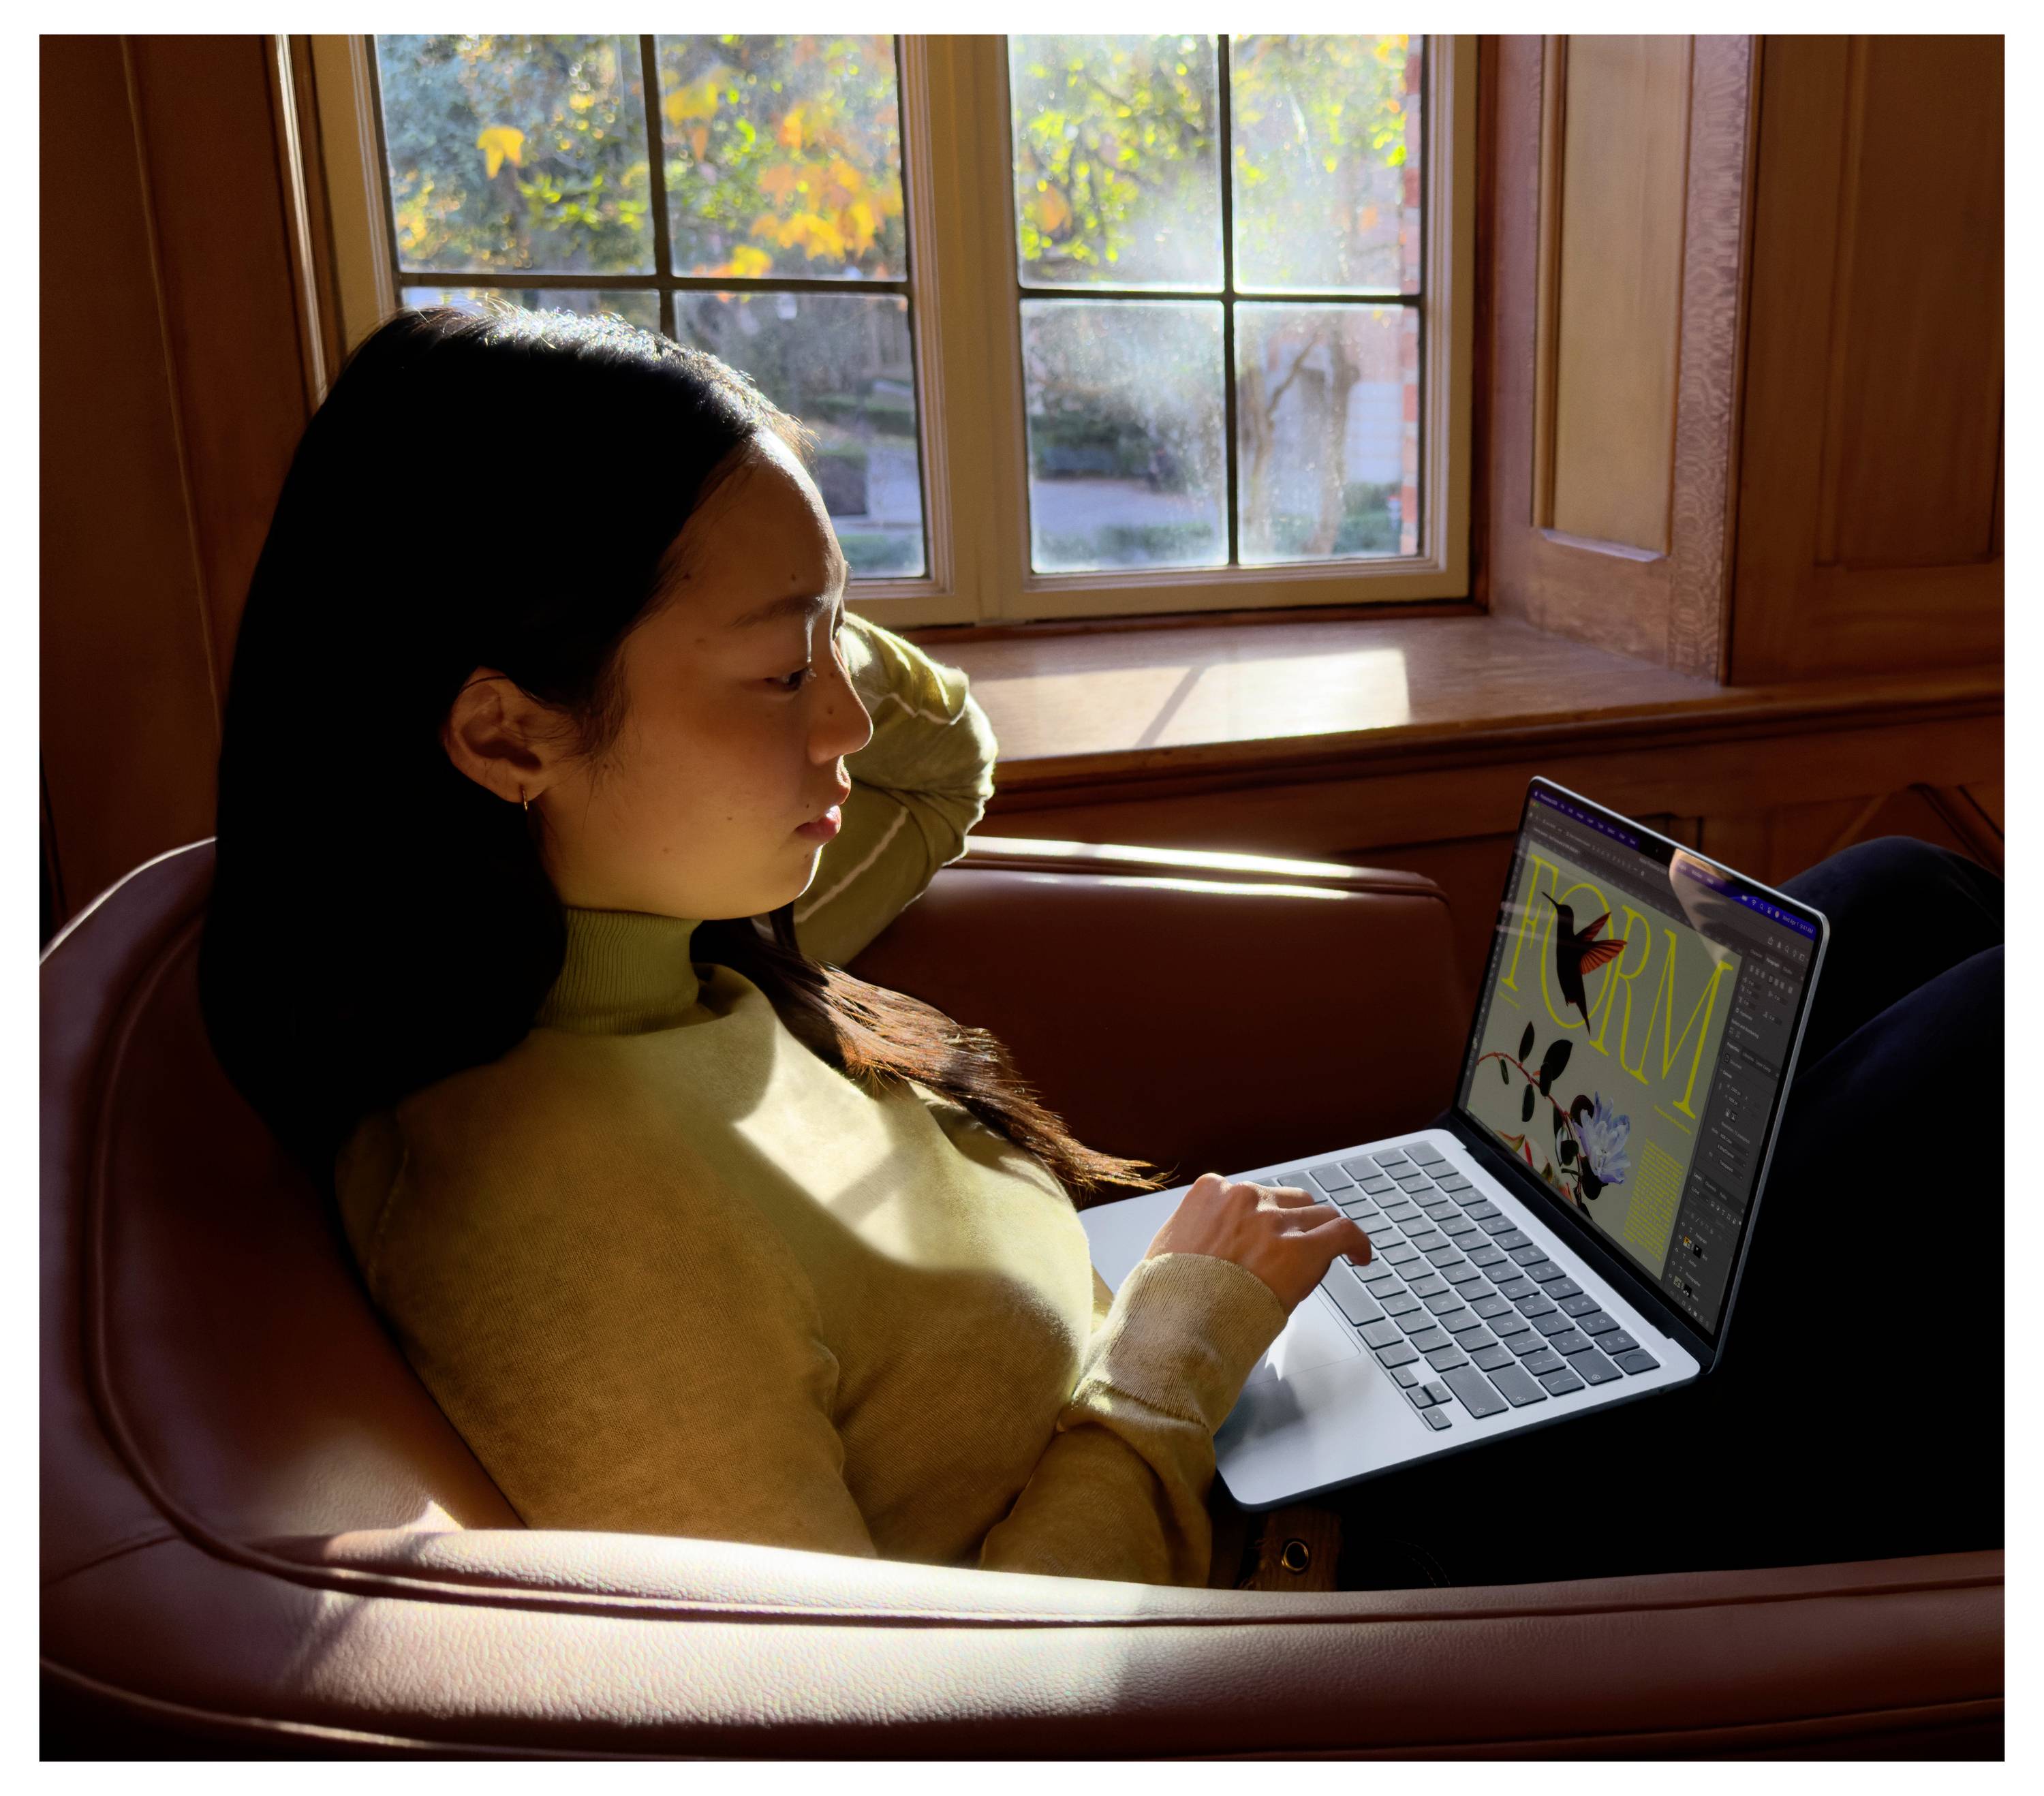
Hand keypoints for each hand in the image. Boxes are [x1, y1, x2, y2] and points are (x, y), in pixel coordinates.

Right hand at [1141, 1172, 1373, 1312]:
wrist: (1177, 1325)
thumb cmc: (1167, 1298)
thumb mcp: (1164, 1249)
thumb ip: (1190, 1233)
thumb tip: (1198, 1244)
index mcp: (1209, 1192)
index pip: (1250, 1196)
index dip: (1263, 1219)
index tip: (1267, 1237)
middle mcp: (1245, 1198)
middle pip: (1286, 1201)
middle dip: (1291, 1225)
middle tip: (1292, 1253)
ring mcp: (1275, 1222)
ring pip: (1317, 1215)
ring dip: (1320, 1235)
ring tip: (1330, 1256)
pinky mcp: (1302, 1249)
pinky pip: (1343, 1233)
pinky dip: (1357, 1242)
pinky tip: (1361, 1256)